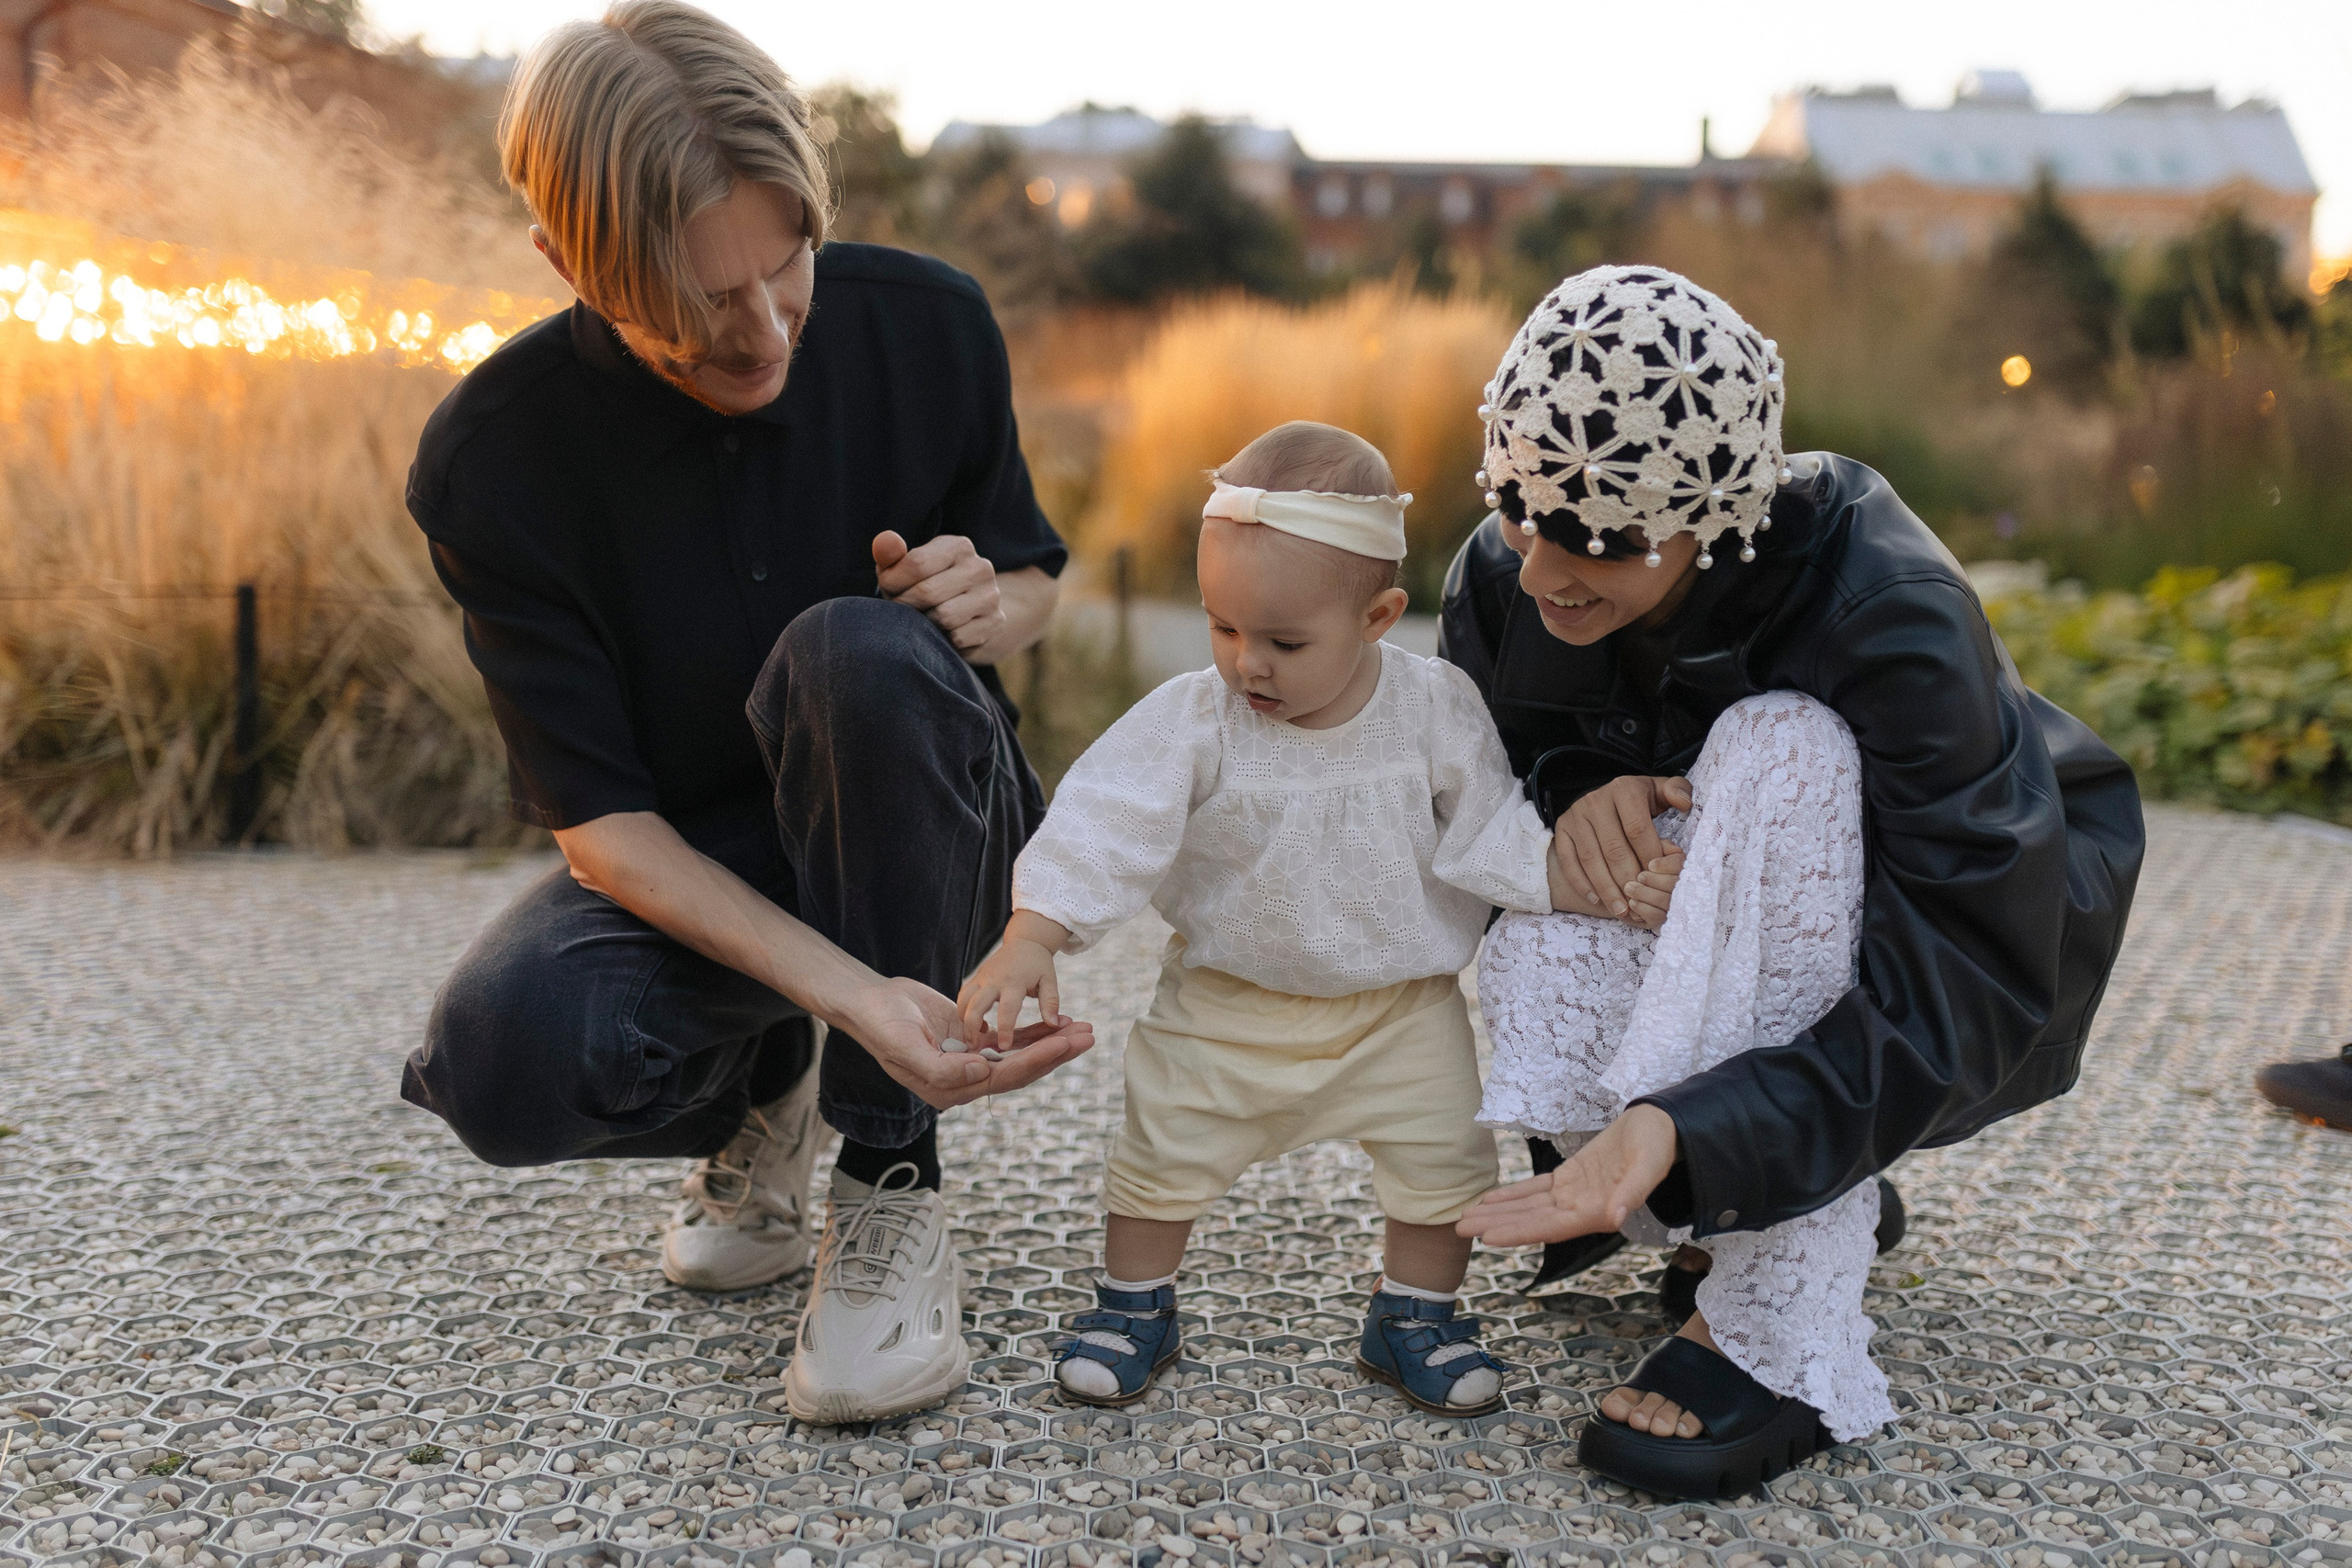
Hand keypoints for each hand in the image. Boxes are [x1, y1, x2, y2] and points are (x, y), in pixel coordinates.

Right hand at [837, 974, 1093, 1109]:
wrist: (869, 1003)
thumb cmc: (882, 1026)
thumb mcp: (906, 1048)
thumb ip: (944, 1069)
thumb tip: (982, 1074)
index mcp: (951, 1089)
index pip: (1004, 1077)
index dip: (1037, 1061)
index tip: (1064, 1044)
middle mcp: (965, 1080)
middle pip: (1020, 1068)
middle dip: (1056, 1053)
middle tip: (1088, 1036)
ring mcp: (970, 1060)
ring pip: (1020, 1054)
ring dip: (1051, 1043)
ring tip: (1083, 1030)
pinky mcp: (972, 1040)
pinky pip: (1010, 1038)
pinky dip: (1035, 1032)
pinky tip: (1058, 1024)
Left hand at [874, 531, 1004, 659]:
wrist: (973, 611)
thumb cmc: (930, 585)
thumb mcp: (909, 567)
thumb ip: (892, 554)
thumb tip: (884, 542)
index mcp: (959, 546)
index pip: (917, 563)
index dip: (893, 581)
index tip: (888, 588)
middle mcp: (980, 567)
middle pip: (927, 592)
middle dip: (904, 604)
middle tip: (899, 609)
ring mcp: (991, 596)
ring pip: (944, 617)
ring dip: (924, 624)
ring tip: (921, 619)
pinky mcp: (994, 623)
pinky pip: (958, 638)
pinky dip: (944, 639)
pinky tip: (942, 633)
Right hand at [958, 935, 1065, 1050]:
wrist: (1025, 941)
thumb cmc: (1039, 965)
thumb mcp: (1049, 981)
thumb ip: (1051, 1003)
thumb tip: (1054, 1024)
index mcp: (1014, 982)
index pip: (1007, 1009)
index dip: (1004, 1029)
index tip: (1004, 1047)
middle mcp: (994, 980)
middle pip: (975, 1005)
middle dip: (971, 1027)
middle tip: (973, 1047)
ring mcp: (981, 978)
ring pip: (963, 1000)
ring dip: (964, 1020)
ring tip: (973, 1037)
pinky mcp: (975, 978)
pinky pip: (963, 995)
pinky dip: (963, 1011)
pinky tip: (974, 1023)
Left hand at [1455, 1103, 1679, 1245]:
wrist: (1663, 1127)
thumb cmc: (1659, 1145)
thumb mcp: (1648, 1165)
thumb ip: (1632, 1192)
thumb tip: (1615, 1217)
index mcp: (1598, 1212)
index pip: (1550, 1227)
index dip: (1519, 1233)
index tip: (1488, 1238)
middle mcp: (1581, 1208)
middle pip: (1531, 1221)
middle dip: (1496, 1225)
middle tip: (1458, 1228)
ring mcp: (1574, 1194)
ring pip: (1529, 1207)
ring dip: (1497, 1212)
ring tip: (1465, 1216)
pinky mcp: (1571, 1176)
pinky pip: (1536, 1189)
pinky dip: (1513, 1195)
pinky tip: (1489, 1199)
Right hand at [1552, 775, 1692, 922]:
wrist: (1604, 796)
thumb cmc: (1639, 801)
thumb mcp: (1659, 791)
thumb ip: (1677, 792)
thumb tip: (1684, 803)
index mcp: (1624, 789)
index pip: (1637, 829)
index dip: (1648, 857)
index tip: (1657, 879)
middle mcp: (1595, 801)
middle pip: (1613, 848)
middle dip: (1628, 880)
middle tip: (1639, 903)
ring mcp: (1575, 816)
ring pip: (1591, 859)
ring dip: (1606, 889)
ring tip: (1621, 910)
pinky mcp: (1561, 829)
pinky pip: (1569, 861)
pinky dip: (1581, 883)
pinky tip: (1596, 899)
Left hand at [1621, 849, 1683, 931]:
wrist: (1616, 890)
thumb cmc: (1633, 866)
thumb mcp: (1642, 851)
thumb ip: (1656, 846)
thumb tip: (1670, 848)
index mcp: (1678, 868)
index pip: (1681, 865)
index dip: (1667, 865)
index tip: (1651, 864)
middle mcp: (1680, 889)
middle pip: (1674, 884)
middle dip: (1654, 880)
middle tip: (1639, 877)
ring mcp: (1671, 907)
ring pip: (1665, 901)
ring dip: (1645, 893)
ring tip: (1628, 888)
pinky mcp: (1660, 921)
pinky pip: (1656, 917)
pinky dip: (1643, 908)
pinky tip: (1632, 902)